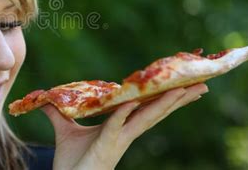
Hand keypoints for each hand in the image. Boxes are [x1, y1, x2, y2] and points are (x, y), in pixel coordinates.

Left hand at [41, 83, 208, 169]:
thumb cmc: (71, 161)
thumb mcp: (64, 129)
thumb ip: (58, 113)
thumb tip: (47, 99)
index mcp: (119, 127)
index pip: (145, 108)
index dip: (161, 97)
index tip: (179, 84)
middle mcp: (124, 133)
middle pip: (154, 111)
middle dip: (177, 98)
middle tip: (200, 85)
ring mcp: (118, 140)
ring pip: (145, 118)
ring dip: (164, 103)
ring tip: (184, 89)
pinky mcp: (106, 146)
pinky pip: (116, 125)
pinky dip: (124, 113)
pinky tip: (132, 101)